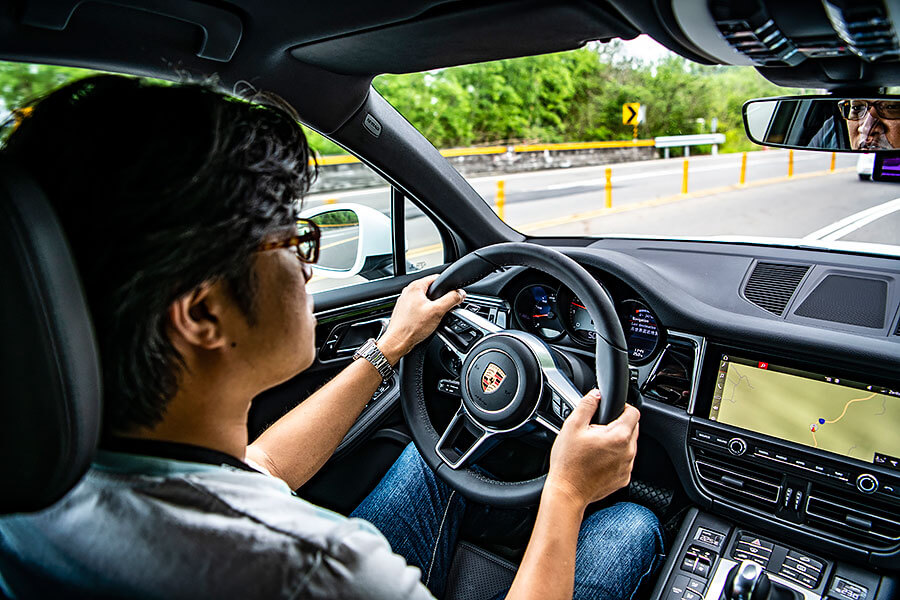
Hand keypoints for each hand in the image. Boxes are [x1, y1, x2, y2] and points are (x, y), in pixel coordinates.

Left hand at [377, 274, 464, 363]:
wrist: (398, 342)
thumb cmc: (411, 327)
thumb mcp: (437, 311)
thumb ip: (451, 300)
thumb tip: (460, 293)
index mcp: (415, 286)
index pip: (436, 278)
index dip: (448, 286)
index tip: (454, 294)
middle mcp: (408, 292)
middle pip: (432, 290)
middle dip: (440, 299)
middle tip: (443, 310)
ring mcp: (405, 302)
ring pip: (426, 300)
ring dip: (432, 308)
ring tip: (433, 318)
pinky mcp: (405, 311)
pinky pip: (420, 308)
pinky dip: (425, 313)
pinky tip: (425, 322)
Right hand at [544, 390, 639, 509]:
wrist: (568, 493)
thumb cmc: (568, 463)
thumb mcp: (572, 426)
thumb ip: (587, 405)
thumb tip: (595, 394)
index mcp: (619, 437)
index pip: (634, 412)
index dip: (622, 407)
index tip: (611, 411)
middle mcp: (628, 452)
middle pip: (632, 428)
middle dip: (617, 424)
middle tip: (597, 430)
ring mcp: (627, 467)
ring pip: (628, 445)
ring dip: (616, 442)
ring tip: (595, 446)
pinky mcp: (623, 478)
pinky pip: (624, 461)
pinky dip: (614, 457)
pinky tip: (597, 460)